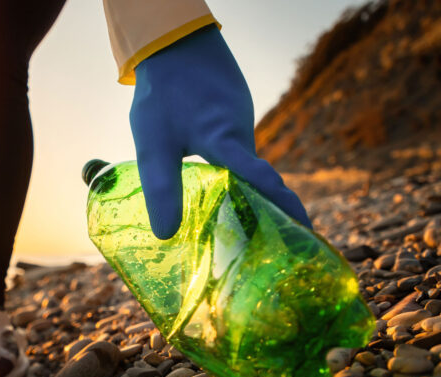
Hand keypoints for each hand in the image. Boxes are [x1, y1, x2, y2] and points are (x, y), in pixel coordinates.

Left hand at [130, 25, 311, 239]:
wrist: (174, 44)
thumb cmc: (163, 93)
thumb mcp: (154, 145)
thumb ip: (161, 188)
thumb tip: (167, 234)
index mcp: (228, 142)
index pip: (263, 182)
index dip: (282, 208)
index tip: (304, 231)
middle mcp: (243, 135)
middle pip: (257, 182)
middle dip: (262, 213)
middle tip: (261, 249)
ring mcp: (242, 124)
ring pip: (245, 167)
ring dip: (241, 193)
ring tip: (235, 231)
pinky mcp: (234, 119)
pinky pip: (237, 154)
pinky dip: (231, 174)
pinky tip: (215, 191)